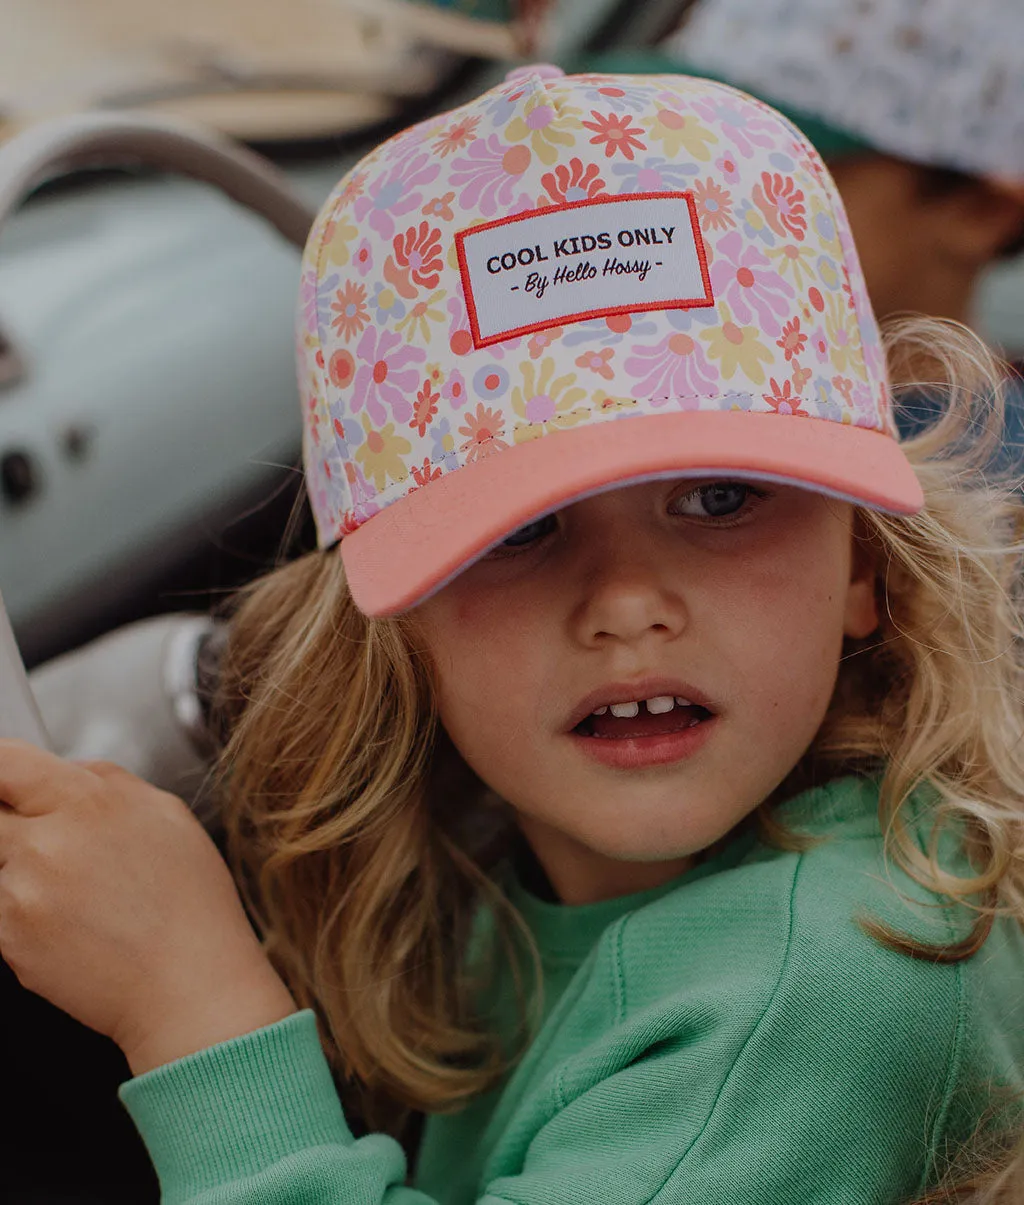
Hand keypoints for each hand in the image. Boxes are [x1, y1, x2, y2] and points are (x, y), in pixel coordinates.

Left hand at [0, 740, 295, 1074]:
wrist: (190, 986)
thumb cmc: (191, 906)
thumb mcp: (169, 815)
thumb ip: (109, 781)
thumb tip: (69, 771)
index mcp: (90, 800)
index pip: (5, 762)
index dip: (0, 770)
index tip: (6, 783)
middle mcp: (48, 840)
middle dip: (11, 826)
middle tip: (47, 845)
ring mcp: (23, 890)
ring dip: (20, 871)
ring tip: (74, 895)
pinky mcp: (8, 937)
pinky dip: (24, 914)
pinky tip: (72, 926)